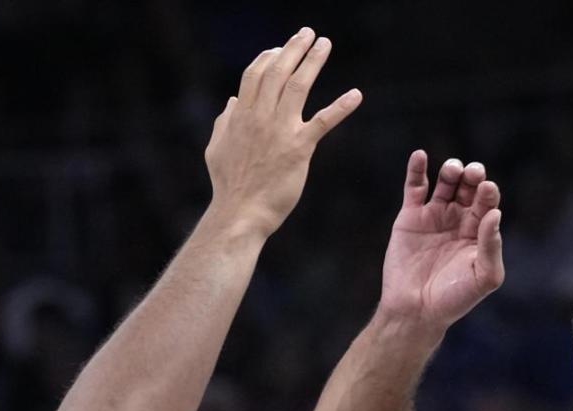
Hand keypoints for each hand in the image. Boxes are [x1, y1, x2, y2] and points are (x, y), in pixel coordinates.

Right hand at [204, 28, 361, 240]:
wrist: (240, 213)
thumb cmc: (228, 186)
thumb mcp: (216, 149)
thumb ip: (224, 122)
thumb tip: (232, 102)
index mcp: (241, 116)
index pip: (255, 75)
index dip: (268, 57)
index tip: (280, 48)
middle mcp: (260, 117)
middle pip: (278, 71)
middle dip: (293, 48)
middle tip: (308, 33)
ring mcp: (280, 131)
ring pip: (298, 85)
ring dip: (313, 61)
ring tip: (324, 44)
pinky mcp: (299, 149)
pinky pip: (323, 122)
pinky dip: (341, 106)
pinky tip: (356, 95)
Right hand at [378, 153, 503, 330]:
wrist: (415, 311)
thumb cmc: (453, 299)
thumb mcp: (483, 277)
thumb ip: (492, 247)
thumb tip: (495, 214)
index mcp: (478, 232)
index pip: (487, 203)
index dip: (488, 193)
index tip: (487, 189)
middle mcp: (458, 220)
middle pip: (468, 187)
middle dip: (473, 176)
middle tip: (474, 174)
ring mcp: (434, 216)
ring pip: (445, 183)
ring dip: (451, 171)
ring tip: (454, 169)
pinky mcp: (409, 217)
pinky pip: (414, 188)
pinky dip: (416, 169)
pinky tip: (420, 155)